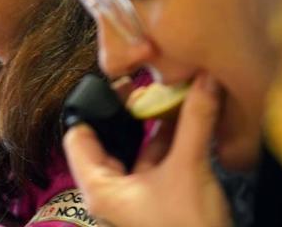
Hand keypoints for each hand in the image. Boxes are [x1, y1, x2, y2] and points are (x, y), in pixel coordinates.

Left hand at [63, 73, 230, 226]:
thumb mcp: (189, 168)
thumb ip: (195, 120)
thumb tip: (204, 79)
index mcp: (99, 188)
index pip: (77, 136)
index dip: (95, 106)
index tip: (120, 83)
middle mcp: (110, 193)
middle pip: (110, 138)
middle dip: (132, 112)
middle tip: (150, 86)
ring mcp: (133, 198)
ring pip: (137, 148)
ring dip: (156, 124)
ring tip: (174, 95)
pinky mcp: (157, 201)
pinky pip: (158, 162)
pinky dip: (172, 141)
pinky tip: (191, 119)